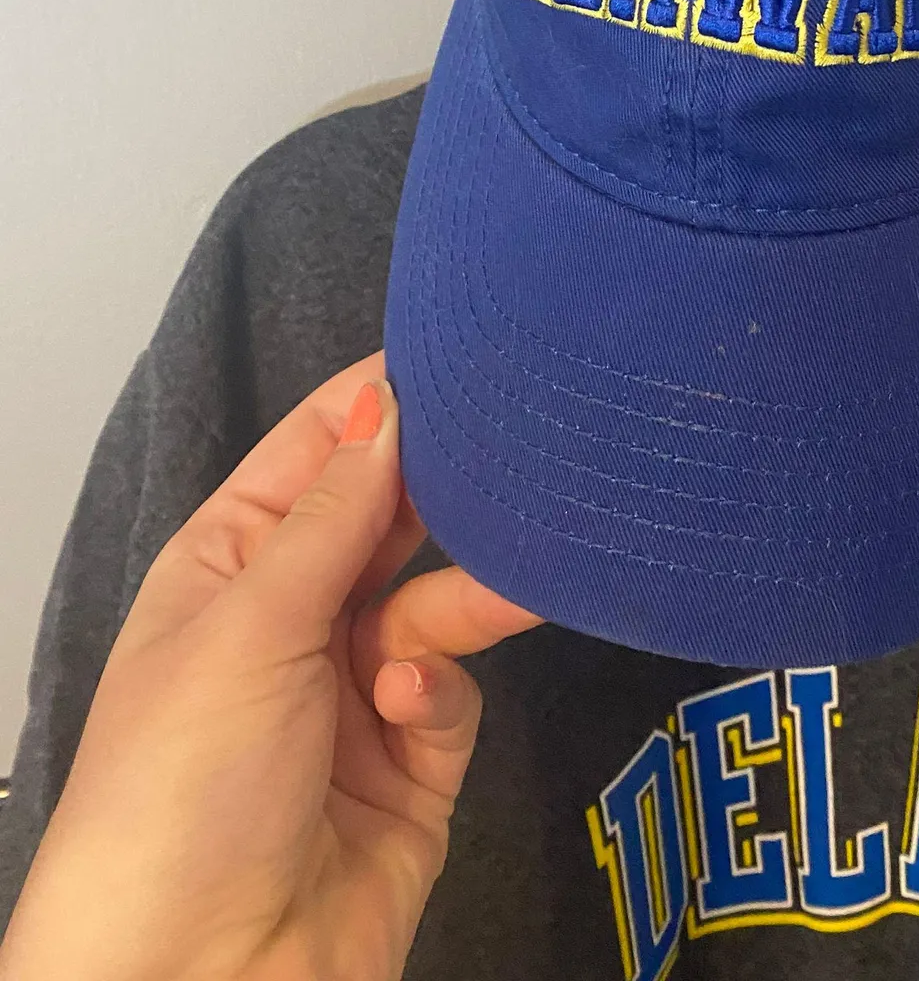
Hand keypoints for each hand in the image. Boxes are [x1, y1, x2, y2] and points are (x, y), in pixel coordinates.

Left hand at [0, 354, 540, 980]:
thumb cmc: (179, 795)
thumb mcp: (247, 628)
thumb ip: (332, 517)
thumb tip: (386, 403)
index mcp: (227, 570)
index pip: (310, 456)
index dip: (374, 403)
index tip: (454, 351)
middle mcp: (291, 621)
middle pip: (385, 522)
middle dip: (439, 491)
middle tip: (511, 446)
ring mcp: (352, 695)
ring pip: (436, 602)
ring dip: (464, 591)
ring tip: (508, 576)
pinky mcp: (411, 767)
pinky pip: (451, 693)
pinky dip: (441, 689)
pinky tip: (409, 706)